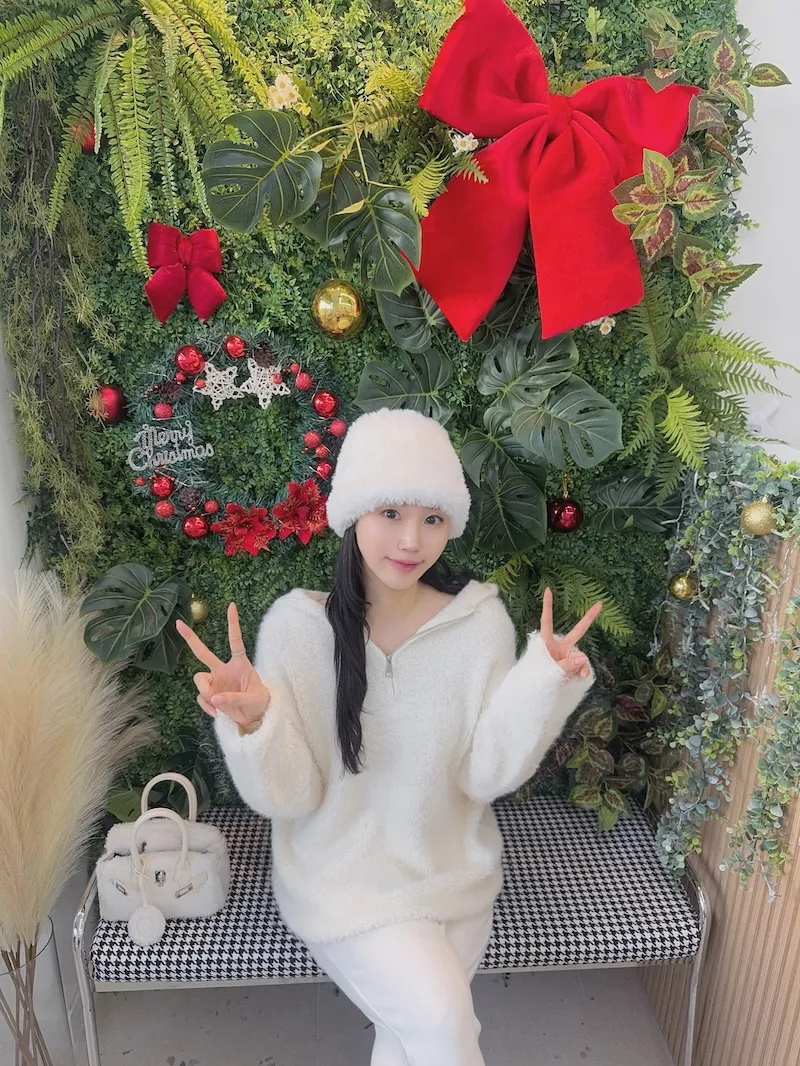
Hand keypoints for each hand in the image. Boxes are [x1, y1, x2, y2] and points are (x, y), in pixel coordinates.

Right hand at [176, 603, 270, 732]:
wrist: (254, 718)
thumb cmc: (258, 702)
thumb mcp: (252, 700)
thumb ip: (234, 698)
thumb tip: (215, 698)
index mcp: (239, 664)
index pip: (235, 641)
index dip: (233, 624)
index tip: (231, 606)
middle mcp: (223, 670)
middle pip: (203, 652)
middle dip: (190, 638)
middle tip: (178, 624)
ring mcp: (215, 682)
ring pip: (199, 679)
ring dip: (205, 691)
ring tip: (218, 704)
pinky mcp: (210, 695)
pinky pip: (201, 698)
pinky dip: (208, 707)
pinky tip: (218, 713)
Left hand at [540, 588, 601, 680]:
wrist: (538, 691)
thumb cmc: (538, 677)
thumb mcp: (550, 670)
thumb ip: (566, 664)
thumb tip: (583, 658)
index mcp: (548, 642)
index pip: (547, 621)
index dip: (548, 606)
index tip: (548, 590)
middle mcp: (560, 647)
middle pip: (578, 631)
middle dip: (588, 619)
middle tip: (599, 604)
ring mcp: (568, 656)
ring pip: (581, 656)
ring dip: (578, 666)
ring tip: (569, 675)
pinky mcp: (574, 666)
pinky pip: (583, 667)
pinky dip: (583, 672)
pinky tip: (579, 677)